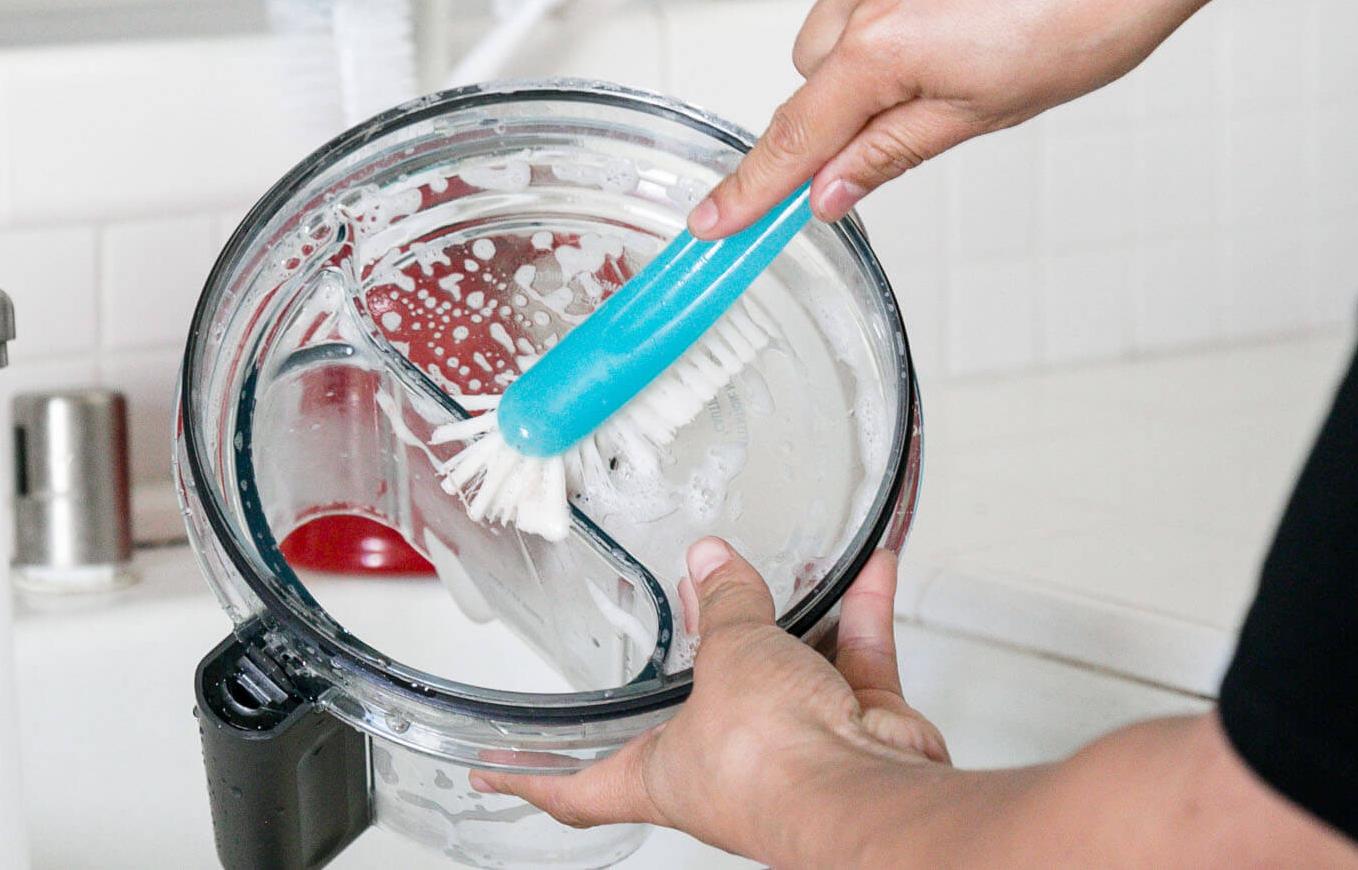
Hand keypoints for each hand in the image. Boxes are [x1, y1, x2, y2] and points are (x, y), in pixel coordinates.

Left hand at [474, 540, 946, 864]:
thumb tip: (711, 568)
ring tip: (773, 563)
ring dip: (789, 617)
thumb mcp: (726, 660)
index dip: (529, 777)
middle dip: (706, 651)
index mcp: (662, 774)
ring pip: (787, 672)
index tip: (490, 769)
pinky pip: (856, 661)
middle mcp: (728, 767)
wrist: (868, 795)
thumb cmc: (775, 766)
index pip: (575, 790)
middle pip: (703, 704)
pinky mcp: (856, 731)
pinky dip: (861, 613)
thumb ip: (724, 609)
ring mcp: (795, 751)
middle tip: (692, 598)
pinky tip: (865, 568)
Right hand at [689, 0, 1357, 241]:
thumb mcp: (996, 107)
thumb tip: (835, 190)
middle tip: (930, 99)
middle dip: (850, 94)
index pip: (796, 134)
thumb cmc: (1103, 2)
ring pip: (850, 0)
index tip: (712, 221)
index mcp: (882, 44)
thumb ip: (894, 150)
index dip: (753, 186)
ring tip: (984, 22)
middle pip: (815, 65)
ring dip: (887, 28)